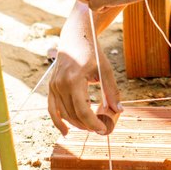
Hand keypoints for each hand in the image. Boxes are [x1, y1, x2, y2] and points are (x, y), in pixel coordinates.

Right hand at [47, 20, 121, 135]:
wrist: (75, 38)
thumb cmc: (92, 52)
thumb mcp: (105, 69)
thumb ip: (111, 91)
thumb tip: (119, 110)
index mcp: (74, 79)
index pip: (83, 110)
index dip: (93, 123)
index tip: (104, 129)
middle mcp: (60, 84)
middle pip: (73, 114)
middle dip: (87, 125)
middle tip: (100, 128)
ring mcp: (53, 86)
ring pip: (63, 114)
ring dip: (76, 124)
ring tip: (89, 128)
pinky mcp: (51, 87)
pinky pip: (52, 109)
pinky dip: (58, 121)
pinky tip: (66, 132)